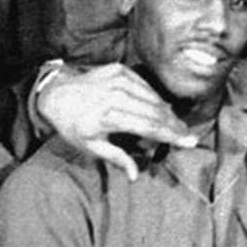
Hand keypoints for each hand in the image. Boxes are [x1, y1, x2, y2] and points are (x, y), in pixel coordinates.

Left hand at [39, 63, 198, 179]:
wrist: (57, 95)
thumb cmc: (74, 125)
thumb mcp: (90, 146)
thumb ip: (116, 158)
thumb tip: (135, 177)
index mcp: (108, 117)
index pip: (149, 127)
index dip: (171, 135)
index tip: (189, 142)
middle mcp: (115, 96)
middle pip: (155, 112)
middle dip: (175, 124)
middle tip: (188, 134)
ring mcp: (117, 80)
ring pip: (153, 97)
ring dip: (168, 111)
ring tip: (177, 124)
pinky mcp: (119, 70)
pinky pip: (145, 84)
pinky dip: (155, 96)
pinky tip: (161, 107)